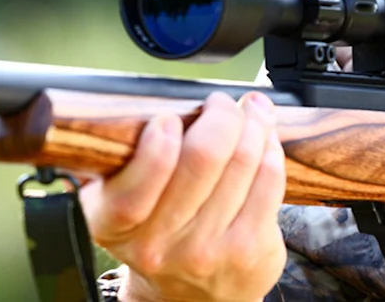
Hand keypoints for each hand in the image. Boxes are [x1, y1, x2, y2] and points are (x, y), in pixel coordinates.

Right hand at [78, 92, 286, 301]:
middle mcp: (158, 244)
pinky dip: (270, 149)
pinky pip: (268, 180)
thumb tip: (172, 102)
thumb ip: (129, 162)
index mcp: (114, 226)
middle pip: (202, 158)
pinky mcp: (248, 250)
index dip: (158, 143)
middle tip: (221, 104)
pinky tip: (265, 140)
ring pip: (241, 162)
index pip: (135, 187)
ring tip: (251, 111)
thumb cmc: (159, 236)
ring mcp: (207, 250)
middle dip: (219, 115)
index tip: (169, 118)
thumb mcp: (124, 206)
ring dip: (252, 124)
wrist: (190, 299)